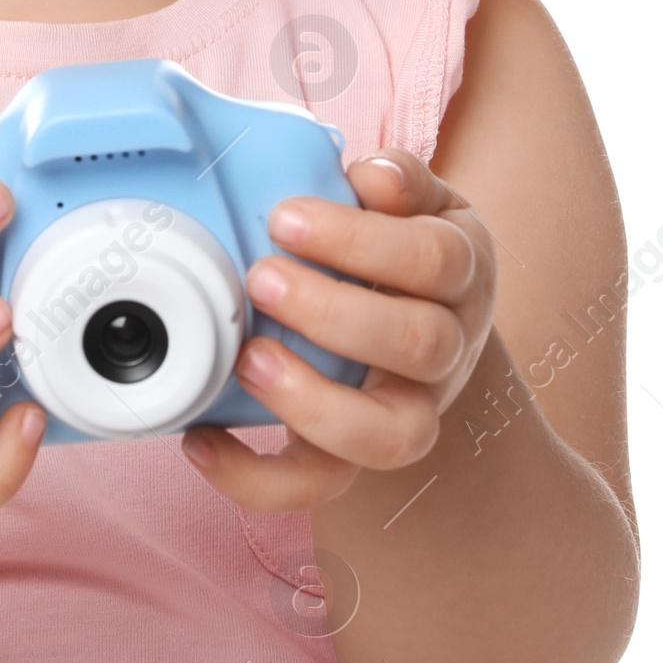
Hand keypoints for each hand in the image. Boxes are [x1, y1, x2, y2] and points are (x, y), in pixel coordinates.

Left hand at [180, 150, 495, 510]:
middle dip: (333, 313)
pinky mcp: (358, 456)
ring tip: (248, 359)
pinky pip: (320, 486)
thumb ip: (399, 181)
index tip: (284, 217)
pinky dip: (258, 476)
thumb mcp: (417, 202)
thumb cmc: (404, 246)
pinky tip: (202, 440)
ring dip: (312, 401)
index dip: (359, 240)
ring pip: (389, 435)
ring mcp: (410, 409)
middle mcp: (449, 348)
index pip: (434, 260)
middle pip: (420, 344)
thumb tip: (373, 175)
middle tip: (261, 278)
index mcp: (461, 274)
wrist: (425, 321)